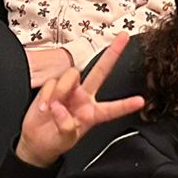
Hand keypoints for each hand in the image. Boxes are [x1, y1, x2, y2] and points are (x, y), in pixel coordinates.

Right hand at [16, 32, 144, 168]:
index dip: (125, 105)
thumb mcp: (65, 140)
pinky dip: (46, 95)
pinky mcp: (53, 86)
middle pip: (100, 71)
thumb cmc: (55, 140)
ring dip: (60, 90)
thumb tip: (59, 108)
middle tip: (123, 37)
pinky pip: (51, 83)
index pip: (112, 109)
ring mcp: (69, 90)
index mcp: (92, 113)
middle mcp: (84, 97)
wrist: (37, 140)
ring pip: (71, 76)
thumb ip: (65, 126)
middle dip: (112, 54)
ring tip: (52, 108)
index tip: (140, 101)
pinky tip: (44, 108)